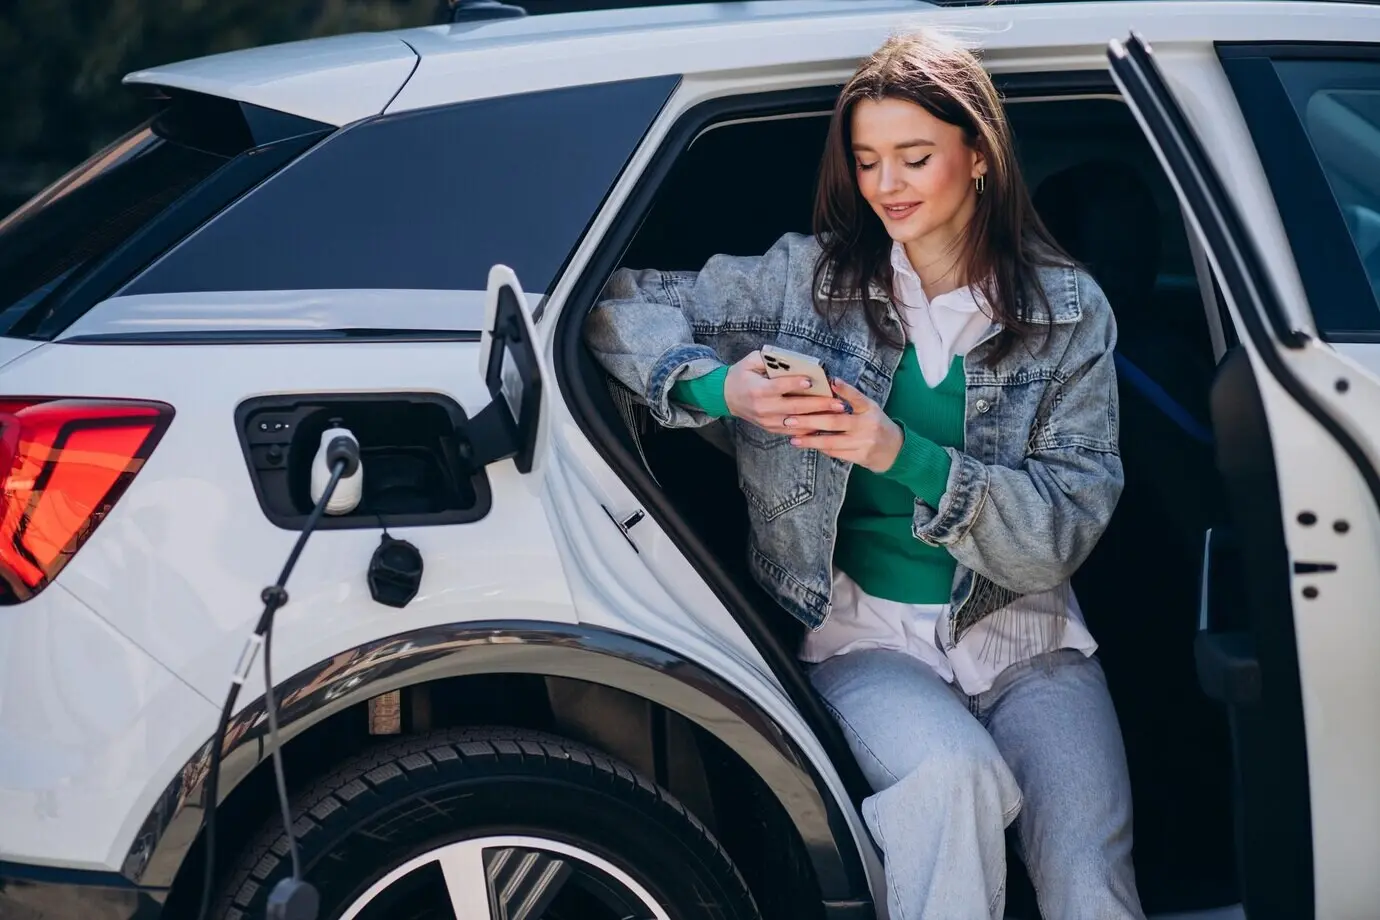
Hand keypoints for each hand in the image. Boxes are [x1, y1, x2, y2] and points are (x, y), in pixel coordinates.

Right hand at [724, 351, 845, 434]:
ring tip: (838, 415)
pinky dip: (810, 429)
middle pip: (795, 407)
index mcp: (757, 390)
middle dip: (819, 405)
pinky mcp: (771, 428)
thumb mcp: (750, 361)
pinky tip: (826, 424)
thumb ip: (768, 358)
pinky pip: (794, 431)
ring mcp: (768, 421)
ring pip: (797, 422)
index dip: (796, 384)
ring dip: (819, 419)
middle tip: (838, 403)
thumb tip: (790, 358)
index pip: (779, 387)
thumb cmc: (742, 375)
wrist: (726, 397)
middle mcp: (763, 408)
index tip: (812, 382)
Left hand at [788, 378, 903, 472]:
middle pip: (835, 422)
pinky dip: (821, 448)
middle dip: (809, 421)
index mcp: (869, 409)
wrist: (895, 450)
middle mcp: (867, 424)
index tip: (832, 381)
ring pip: (832, 441)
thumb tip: (829, 387)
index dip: (846, 389)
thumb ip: (852, 400)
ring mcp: (864, 442)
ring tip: (794, 439)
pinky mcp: (860, 456)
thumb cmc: (875, 424)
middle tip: (790, 420)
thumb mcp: (868, 409)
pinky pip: (836, 452)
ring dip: (810, 440)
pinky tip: (809, 445)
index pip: (857, 397)